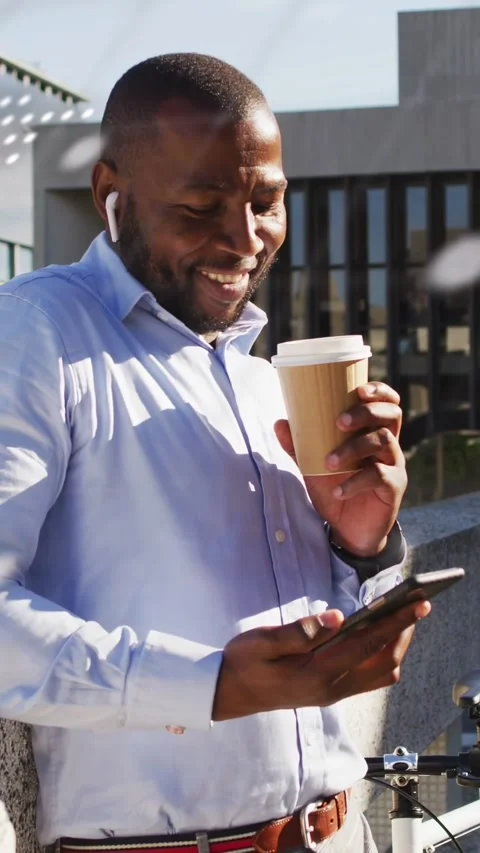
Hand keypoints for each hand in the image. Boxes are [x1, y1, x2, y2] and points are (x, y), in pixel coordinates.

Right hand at [212, 601, 429, 720]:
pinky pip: (369, 677)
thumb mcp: (263, 641)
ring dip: (396, 645)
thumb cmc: (244, 661)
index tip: (418, 604)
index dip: (396, 623)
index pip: (367, 645)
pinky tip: (378, 634)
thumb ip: (300, 631)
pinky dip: (382, 654)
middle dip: (404, 633)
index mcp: (317, 673)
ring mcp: (333, 692)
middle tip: (416, 604)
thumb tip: (338, 617)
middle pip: (384, 662)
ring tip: (402, 616)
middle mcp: (332, 688)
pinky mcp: (331, 691)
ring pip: (381, 672)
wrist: (229, 692)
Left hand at [275, 381, 406, 556]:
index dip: (379, 392)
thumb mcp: (314, 466)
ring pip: (384, 441)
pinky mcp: (394, 488)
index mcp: (372, 432)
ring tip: (329, 462)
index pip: (387, 403)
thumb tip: (280, 422)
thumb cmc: (336, 488)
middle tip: (339, 422)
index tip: (360, 390)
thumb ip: (300, 446)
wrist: (348, 530)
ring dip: (353, 448)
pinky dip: (356, 481)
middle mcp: (388, 445)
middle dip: (365, 412)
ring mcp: (394, 465)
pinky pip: (380, 476)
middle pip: (390, 415)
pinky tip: (338, 491)